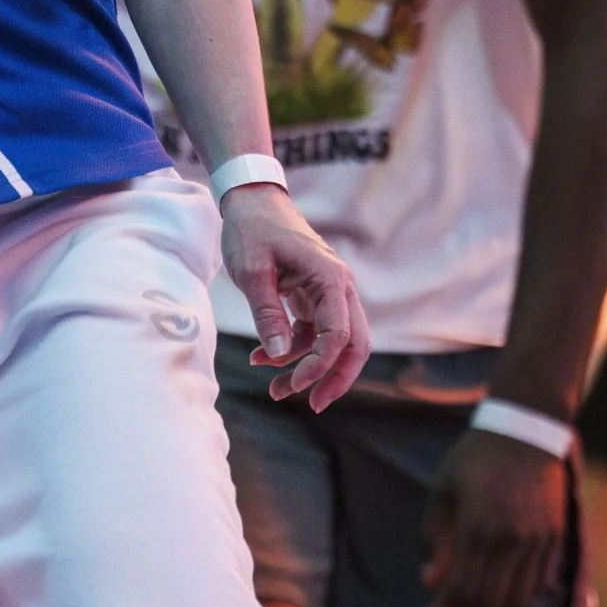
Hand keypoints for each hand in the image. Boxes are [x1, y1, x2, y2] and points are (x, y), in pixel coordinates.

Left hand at [222, 186, 368, 409]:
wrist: (251, 201)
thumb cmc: (252, 230)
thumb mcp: (252, 272)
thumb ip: (267, 314)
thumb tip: (280, 356)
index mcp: (331, 279)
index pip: (340, 335)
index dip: (320, 366)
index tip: (295, 385)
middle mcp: (339, 288)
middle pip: (355, 344)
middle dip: (335, 378)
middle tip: (313, 405)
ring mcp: (328, 293)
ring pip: (334, 343)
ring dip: (308, 368)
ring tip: (275, 389)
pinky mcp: (313, 297)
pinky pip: (313, 333)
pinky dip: (293, 350)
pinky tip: (262, 358)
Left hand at [419, 426, 567, 606]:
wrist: (526, 432)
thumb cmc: (474, 459)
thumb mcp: (443, 492)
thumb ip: (436, 539)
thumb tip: (431, 582)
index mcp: (479, 527)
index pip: (462, 590)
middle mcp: (512, 539)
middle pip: (489, 603)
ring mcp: (538, 541)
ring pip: (517, 601)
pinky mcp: (554, 539)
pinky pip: (537, 586)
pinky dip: (516, 605)